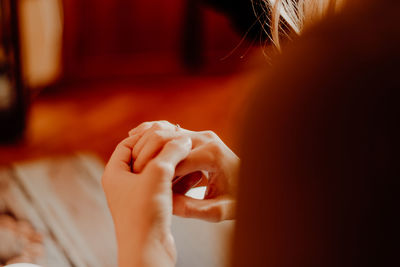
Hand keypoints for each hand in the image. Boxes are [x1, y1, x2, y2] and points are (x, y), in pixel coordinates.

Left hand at [102, 135, 191, 266]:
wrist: (149, 250)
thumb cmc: (145, 213)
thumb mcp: (158, 175)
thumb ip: (171, 152)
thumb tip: (183, 139)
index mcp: (114, 173)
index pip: (127, 144)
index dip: (146, 135)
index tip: (166, 131)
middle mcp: (122, 184)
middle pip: (141, 155)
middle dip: (160, 148)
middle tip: (177, 141)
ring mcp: (135, 195)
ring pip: (153, 170)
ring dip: (169, 163)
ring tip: (184, 157)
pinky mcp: (149, 206)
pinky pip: (161, 184)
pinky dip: (173, 178)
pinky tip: (186, 177)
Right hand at [129, 121, 239, 221]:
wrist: (252, 181)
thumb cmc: (238, 198)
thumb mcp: (220, 211)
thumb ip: (194, 210)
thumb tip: (166, 204)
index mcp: (211, 154)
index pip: (175, 160)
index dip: (155, 173)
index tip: (141, 186)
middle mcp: (206, 139)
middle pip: (166, 139)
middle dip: (147, 156)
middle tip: (131, 172)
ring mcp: (201, 134)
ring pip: (164, 130)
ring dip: (145, 141)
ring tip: (129, 156)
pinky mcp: (196, 134)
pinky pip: (169, 128)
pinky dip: (151, 132)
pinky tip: (134, 137)